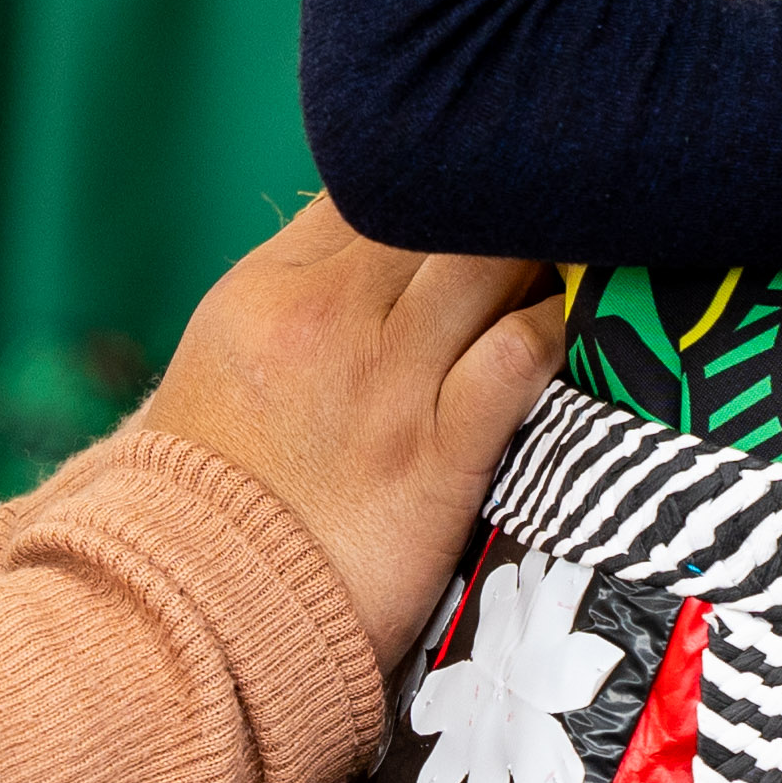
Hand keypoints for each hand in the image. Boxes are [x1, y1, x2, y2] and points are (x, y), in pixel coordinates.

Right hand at [137, 199, 567, 674]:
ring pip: (490, 259)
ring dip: (543, 248)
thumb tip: (365, 245)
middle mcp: (329, 316)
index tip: (485, 183)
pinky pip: (516, 357)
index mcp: (271, 287)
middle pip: (442, 203)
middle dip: (503, 192)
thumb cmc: (217, 489)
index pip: (371, 181)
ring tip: (581, 250)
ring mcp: (386, 382)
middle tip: (555, 198)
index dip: (438, 172)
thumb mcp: (230, 361)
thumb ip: (297, 295)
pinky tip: (569, 332)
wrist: (200, 609)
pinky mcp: (436, 456)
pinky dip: (553, 331)